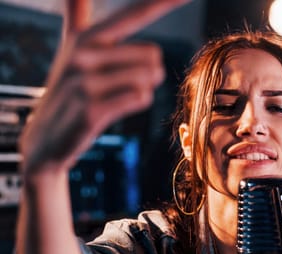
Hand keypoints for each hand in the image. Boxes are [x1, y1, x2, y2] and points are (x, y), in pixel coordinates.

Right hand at [19, 0, 189, 175]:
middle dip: (148, 72)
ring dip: (144, 89)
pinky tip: (117, 106)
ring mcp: (86, 82)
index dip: (162, 3)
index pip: (132, 14)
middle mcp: (83, 54)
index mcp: (85, 37)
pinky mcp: (92, 109)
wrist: (46, 138)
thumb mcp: (70, 50)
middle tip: (121, 84)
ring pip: (149, 78)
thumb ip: (76, 16)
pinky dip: (138, 103)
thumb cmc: (67, 91)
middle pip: (152, 55)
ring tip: (118, 95)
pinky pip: (142, 98)